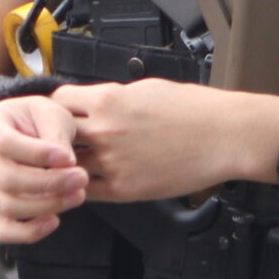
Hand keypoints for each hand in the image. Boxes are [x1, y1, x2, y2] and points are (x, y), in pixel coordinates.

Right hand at [0, 94, 85, 245]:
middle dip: (50, 183)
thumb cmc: (33, 121)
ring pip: (7, 207)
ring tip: (77, 195)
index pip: (4, 143)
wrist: (13, 134)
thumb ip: (56, 133)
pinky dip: (30, 232)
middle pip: (6, 179)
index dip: (38, 154)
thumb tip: (65, 163)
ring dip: (47, 205)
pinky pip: (3, 230)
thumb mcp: (48, 112)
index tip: (69, 158)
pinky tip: (54, 220)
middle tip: (81, 178)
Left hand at [52, 80, 278, 204]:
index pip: (59, 101)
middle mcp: (104, 132)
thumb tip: (94, 102)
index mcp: (108, 101)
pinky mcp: (124, 189)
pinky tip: (88, 180)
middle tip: (59, 139)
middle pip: (55, 134)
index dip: (57, 106)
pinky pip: (86, 190)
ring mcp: (111, 163)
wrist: (223, 137)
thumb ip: (113, 96)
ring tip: (72, 162)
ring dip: (67, 163)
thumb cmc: (193, 109)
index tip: (61, 112)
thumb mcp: (146, 87)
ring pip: (67, 165)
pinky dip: (83, 185)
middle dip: (56, 135)